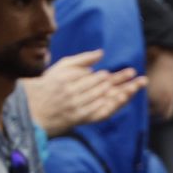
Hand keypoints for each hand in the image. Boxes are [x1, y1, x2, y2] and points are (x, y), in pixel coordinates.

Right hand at [22, 50, 146, 135]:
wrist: (34, 110)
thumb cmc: (49, 85)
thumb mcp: (61, 68)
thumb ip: (81, 60)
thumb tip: (101, 53)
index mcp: (67, 80)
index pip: (93, 78)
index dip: (108, 76)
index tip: (122, 72)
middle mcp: (73, 95)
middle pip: (102, 88)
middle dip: (120, 81)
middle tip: (137, 76)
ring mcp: (78, 108)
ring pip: (104, 100)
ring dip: (123, 92)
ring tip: (138, 85)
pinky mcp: (81, 119)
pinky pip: (101, 113)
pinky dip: (114, 106)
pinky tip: (125, 98)